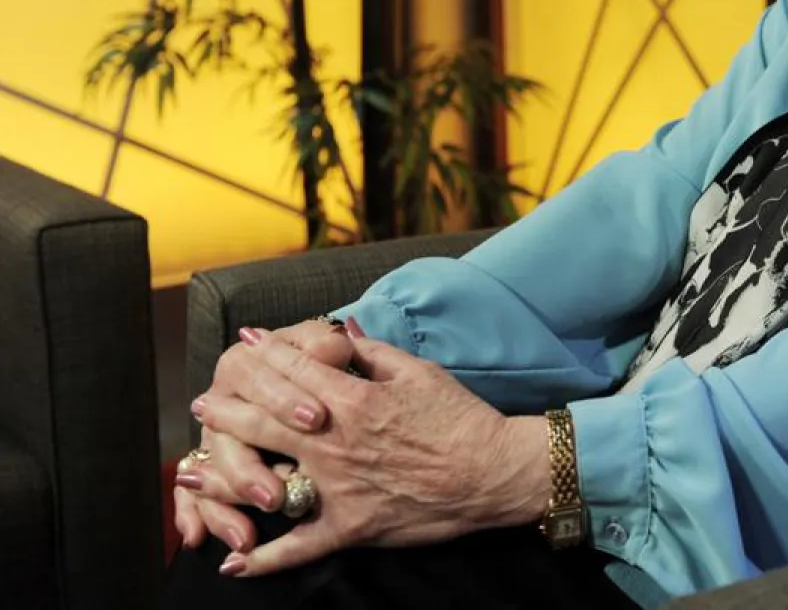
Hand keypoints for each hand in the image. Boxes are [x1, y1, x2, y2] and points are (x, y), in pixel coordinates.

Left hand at [189, 329, 550, 576]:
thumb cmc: (460, 418)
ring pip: (267, 479)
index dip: (264, 353)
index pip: (295, 370)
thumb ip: (373, 352)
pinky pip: (300, 546)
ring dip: (223, 478)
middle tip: (201, 402)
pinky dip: (265, 559)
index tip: (242, 343)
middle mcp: (336, 442)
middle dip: (227, 407)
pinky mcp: (352, 525)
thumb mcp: (419, 372)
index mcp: (353, 399)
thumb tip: (341, 329)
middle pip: (265, 419)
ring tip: (190, 474)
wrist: (491, 471)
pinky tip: (234, 563)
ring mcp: (339, 487)